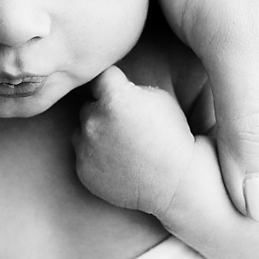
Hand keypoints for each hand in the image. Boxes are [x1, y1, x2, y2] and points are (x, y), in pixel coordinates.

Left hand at [74, 67, 194, 214]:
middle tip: (125, 125)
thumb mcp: (158, 98)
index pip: (101, 77)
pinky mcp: (83, 170)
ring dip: (96, 134)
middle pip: (89, 105)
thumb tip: (109, 84)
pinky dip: (95, 158)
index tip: (121, 92)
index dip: (113, 83)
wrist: (176, 182)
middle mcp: (94, 122)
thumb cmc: (172, 136)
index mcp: (113, 99)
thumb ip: (127, 87)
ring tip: (122, 145)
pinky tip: (118, 162)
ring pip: (82, 131)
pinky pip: (83, 156)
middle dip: (103, 110)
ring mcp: (86, 148)